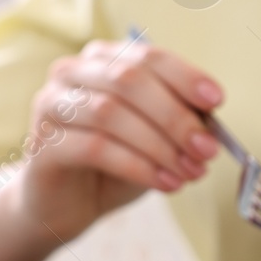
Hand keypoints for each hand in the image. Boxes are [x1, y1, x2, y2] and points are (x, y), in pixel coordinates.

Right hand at [18, 39, 223, 239]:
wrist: (64, 204)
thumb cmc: (113, 164)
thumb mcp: (155, 138)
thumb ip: (178, 121)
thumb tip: (211, 120)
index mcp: (102, 59)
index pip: (147, 56)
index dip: (185, 76)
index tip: (217, 101)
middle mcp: (72, 73)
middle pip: (129, 80)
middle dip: (175, 116)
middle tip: (207, 149)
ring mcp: (51, 105)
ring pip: (111, 113)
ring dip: (159, 145)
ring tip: (189, 172)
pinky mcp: (43, 143)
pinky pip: (94, 148)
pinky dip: (137, 166)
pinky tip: (164, 183)